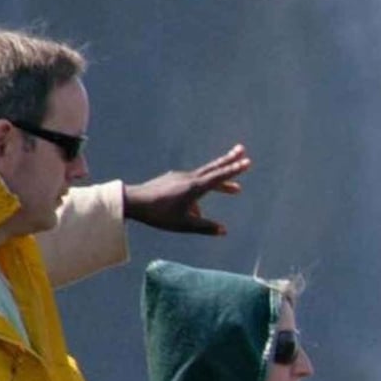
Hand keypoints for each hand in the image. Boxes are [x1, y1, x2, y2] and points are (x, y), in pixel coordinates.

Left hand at [122, 144, 251, 235]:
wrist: (133, 202)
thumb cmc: (159, 215)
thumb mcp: (184, 224)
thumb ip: (205, 227)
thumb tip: (224, 231)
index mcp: (194, 188)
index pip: (218, 177)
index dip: (234, 170)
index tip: (247, 162)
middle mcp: (189, 178)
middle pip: (213, 167)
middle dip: (230, 160)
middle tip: (242, 150)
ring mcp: (180, 177)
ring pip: (205, 176)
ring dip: (220, 180)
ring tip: (235, 189)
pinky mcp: (172, 179)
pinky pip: (191, 184)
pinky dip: (201, 191)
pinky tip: (196, 208)